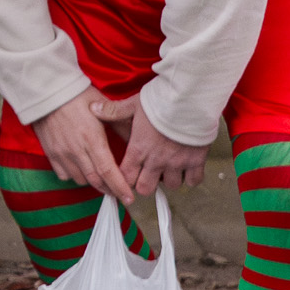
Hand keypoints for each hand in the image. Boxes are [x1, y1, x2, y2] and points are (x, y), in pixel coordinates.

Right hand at [28, 92, 131, 198]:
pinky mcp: (50, 152)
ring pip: (80, 179)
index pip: (108, 171)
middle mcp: (76, 150)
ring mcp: (61, 153)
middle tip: (120, 193)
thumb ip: (120, 124)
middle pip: (96, 180)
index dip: (120, 188)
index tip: (129, 198)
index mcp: (92, 139)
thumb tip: (137, 138)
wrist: (46, 90)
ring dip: (93, 182)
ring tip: (102, 179)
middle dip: (110, 190)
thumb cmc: (76, 95)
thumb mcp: (103, 106)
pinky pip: (64, 174)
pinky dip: (75, 176)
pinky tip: (81, 169)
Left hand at [92, 93, 211, 194]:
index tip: (128, 175)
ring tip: (167, 169)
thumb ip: (113, 111)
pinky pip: (193, 180)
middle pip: (145, 188)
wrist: (190, 100)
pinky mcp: (196, 161)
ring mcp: (177, 162)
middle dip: (144, 184)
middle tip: (147, 176)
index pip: (126, 177)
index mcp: (139, 149)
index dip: (125, 179)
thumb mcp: (133, 104)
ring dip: (168, 180)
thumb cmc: (162, 101)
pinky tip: (187, 170)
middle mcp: (156, 160)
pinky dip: (191, 178)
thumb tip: (94, 109)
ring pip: (171, 185)